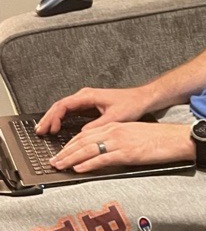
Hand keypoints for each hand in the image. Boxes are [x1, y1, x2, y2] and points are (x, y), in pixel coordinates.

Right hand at [35, 86, 153, 135]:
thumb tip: (83, 134)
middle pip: (60, 107)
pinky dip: (62, 121)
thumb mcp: (114, 117)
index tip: (50, 128)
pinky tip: (58, 129)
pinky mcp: (89, 107)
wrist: (141, 100)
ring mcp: (86, 102)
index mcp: (88, 96)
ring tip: (45, 131)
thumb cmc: (131, 104)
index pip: (63, 105)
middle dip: (48, 119)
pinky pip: (71, 113)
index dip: (54, 117)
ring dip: (53, 120)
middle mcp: (85, 97)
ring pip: (64, 110)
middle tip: (40, 131)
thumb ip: (97, 125)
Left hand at [48, 121, 193, 173]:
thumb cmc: (162, 139)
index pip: (86, 134)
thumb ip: (120, 140)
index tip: (62, 152)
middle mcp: (115, 132)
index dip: (71, 144)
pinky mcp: (127, 153)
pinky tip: (79, 168)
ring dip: (71, 158)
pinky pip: (102, 158)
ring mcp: (120, 142)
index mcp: (116, 126)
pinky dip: (88, 164)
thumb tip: (107, 152)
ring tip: (60, 166)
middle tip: (54, 161)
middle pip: (82, 141)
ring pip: (88, 149)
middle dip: (65, 151)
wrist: (178, 139)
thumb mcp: (136, 135)